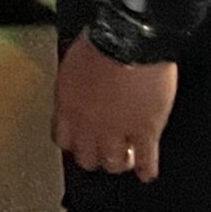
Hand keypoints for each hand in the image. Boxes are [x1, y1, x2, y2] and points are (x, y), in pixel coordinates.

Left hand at [54, 34, 178, 182]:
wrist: (129, 39)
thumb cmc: (101, 41)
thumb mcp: (73, 61)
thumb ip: (74, 84)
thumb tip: (78, 88)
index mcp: (69, 105)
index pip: (64, 139)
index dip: (72, 142)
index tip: (77, 142)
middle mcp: (90, 124)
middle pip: (87, 157)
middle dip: (93, 157)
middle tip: (100, 155)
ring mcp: (118, 131)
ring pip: (114, 162)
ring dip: (118, 163)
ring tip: (123, 161)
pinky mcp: (145, 131)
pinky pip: (145, 159)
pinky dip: (146, 168)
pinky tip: (146, 172)